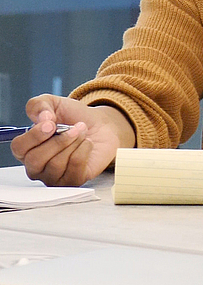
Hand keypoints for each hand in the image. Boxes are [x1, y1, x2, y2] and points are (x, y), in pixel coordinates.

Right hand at [13, 96, 128, 185]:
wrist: (101, 125)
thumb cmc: (74, 117)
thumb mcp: (54, 103)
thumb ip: (40, 105)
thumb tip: (42, 118)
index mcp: (27, 148)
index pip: (19, 148)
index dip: (34, 136)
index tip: (52, 124)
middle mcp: (36, 166)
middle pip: (36, 160)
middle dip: (59, 141)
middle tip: (75, 128)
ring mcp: (54, 176)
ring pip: (56, 165)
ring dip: (74, 144)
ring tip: (82, 134)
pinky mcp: (73, 181)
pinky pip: (74, 170)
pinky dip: (84, 152)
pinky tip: (87, 144)